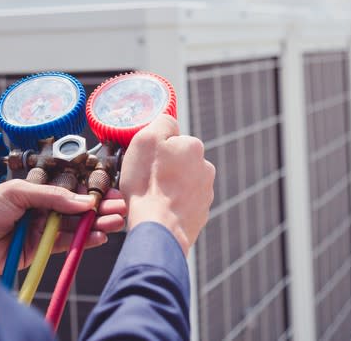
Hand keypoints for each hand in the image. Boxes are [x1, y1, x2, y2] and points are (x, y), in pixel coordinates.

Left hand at [0, 179, 126, 274]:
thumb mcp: (16, 192)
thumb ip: (52, 196)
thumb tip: (82, 201)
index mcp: (36, 190)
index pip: (70, 188)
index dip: (91, 190)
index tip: (110, 191)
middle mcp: (42, 208)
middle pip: (77, 208)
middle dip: (99, 207)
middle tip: (120, 207)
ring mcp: (42, 229)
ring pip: (76, 226)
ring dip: (97, 224)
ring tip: (115, 222)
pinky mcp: (40, 249)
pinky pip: (67, 244)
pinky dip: (84, 241)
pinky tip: (99, 236)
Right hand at [120, 114, 215, 254]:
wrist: (159, 229)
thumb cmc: (148, 184)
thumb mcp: (145, 140)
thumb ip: (161, 122)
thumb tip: (169, 122)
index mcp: (194, 146)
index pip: (172, 139)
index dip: (155, 149)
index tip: (145, 161)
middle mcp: (205, 167)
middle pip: (178, 161)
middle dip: (164, 168)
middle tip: (145, 179)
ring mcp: (205, 192)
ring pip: (181, 182)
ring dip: (168, 186)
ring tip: (151, 197)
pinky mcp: (201, 213)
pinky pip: (183, 203)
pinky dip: (172, 204)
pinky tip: (160, 210)